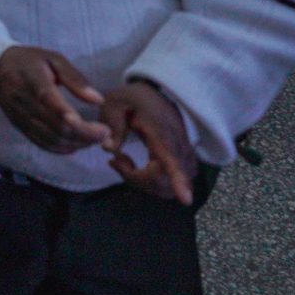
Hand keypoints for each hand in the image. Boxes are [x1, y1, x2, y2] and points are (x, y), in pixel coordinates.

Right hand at [0, 45, 110, 153]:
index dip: (68, 114)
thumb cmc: (30, 61)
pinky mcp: (18, 126)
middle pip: (54, 125)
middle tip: (105, 133)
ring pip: (50, 138)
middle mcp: (21, 99)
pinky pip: (42, 143)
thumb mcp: (53, 58)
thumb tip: (98, 100)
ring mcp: (18, 116)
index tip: (95, 125)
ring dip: (76, 143)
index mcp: (30, 77)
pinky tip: (76, 143)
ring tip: (94, 138)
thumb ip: (75, 78)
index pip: (47, 98)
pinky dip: (62, 148)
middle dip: (84, 134)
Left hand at [99, 80, 196, 204]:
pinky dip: (152, 183)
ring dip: (144, 183)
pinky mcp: (183, 163)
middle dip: (137, 179)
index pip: (172, 158)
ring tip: (123, 162)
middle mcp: (178, 147)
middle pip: (165, 180)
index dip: (178, 179)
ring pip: (169, 186)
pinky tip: (138, 169)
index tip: (186, 199)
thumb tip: (109, 149)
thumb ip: (111, 123)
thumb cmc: (134, 98)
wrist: (158, 94)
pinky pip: (171, 184)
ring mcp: (184, 156)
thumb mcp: (114, 102)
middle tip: (115, 160)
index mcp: (161, 131)